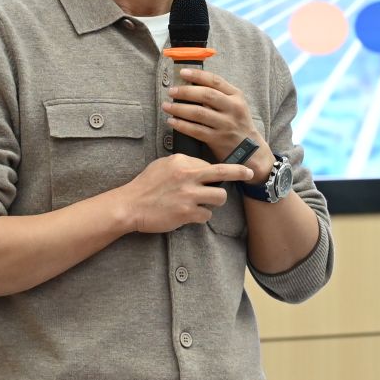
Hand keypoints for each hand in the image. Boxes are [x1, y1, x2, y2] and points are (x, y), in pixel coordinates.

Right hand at [115, 153, 253, 233]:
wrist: (130, 205)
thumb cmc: (146, 185)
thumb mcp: (163, 165)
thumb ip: (183, 163)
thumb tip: (200, 166)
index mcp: (182, 162)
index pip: (209, 164)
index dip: (216, 171)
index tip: (229, 170)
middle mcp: (188, 176)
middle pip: (223, 173)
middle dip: (240, 173)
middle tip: (249, 173)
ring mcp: (188, 195)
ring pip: (220, 197)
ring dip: (216, 201)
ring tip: (206, 202)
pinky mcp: (187, 213)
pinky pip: (206, 215)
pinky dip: (201, 217)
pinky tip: (191, 215)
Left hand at [163, 66, 260, 165]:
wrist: (250, 150)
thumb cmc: (237, 123)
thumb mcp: (235, 105)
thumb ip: (219, 94)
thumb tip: (191, 83)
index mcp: (236, 96)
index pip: (215, 81)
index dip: (197, 75)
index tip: (182, 72)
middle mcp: (232, 108)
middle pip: (206, 95)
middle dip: (186, 92)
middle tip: (171, 91)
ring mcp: (225, 125)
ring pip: (199, 113)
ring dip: (179, 108)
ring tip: (166, 106)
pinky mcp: (218, 139)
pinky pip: (196, 130)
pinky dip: (182, 125)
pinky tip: (172, 121)